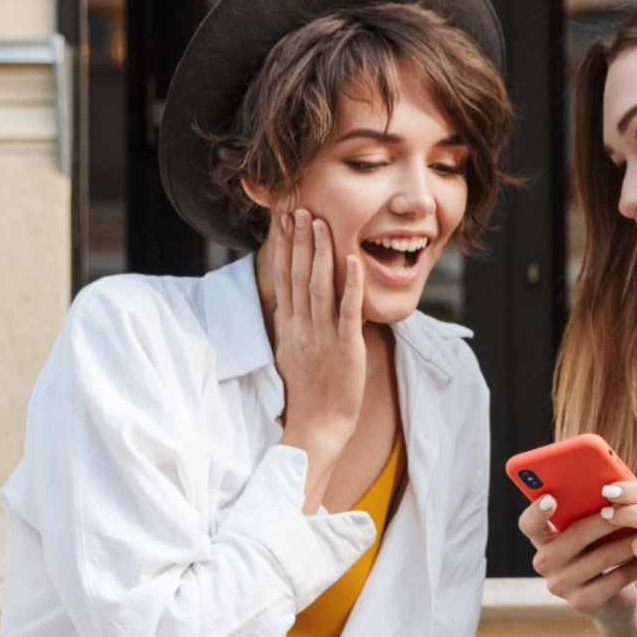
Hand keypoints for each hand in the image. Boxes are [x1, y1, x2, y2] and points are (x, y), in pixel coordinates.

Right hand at [264, 209, 364, 463]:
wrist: (316, 427)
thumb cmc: (308, 395)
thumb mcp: (293, 355)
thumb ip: (296, 326)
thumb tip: (295, 304)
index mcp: (289, 328)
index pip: (283, 279)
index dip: (284, 248)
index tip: (283, 222)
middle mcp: (301, 327)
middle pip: (297, 276)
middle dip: (299, 240)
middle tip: (299, 209)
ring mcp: (322, 336)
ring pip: (319, 286)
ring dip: (320, 253)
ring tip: (320, 223)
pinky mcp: (345, 347)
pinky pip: (347, 311)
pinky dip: (350, 284)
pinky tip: (353, 260)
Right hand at [522, 487, 636, 627]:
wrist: (613, 600)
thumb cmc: (604, 551)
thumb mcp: (598, 530)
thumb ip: (601, 506)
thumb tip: (630, 483)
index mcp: (543, 538)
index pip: (529, 524)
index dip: (536, 512)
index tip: (551, 498)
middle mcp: (544, 562)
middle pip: (574, 535)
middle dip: (607, 520)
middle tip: (631, 509)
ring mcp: (560, 585)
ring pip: (599, 557)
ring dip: (628, 542)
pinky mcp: (581, 603)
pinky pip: (613, 579)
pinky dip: (634, 565)